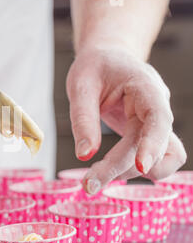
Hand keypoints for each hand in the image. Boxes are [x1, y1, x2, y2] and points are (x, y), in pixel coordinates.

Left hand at [66, 46, 186, 193]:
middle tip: (88, 185)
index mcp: (144, 87)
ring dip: (132, 172)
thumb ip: (83, 120)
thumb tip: (84, 156)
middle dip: (121, 168)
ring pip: (162, 158)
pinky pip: (157, 158)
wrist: (106, 57)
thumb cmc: (94, 67)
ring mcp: (155, 122)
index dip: (153, 144)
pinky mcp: (148, 133)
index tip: (141, 167)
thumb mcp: (80, 86)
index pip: (158, 118)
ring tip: (97, 176)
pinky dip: (136, 169)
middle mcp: (157, 106)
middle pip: (152, 146)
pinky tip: (111, 171)